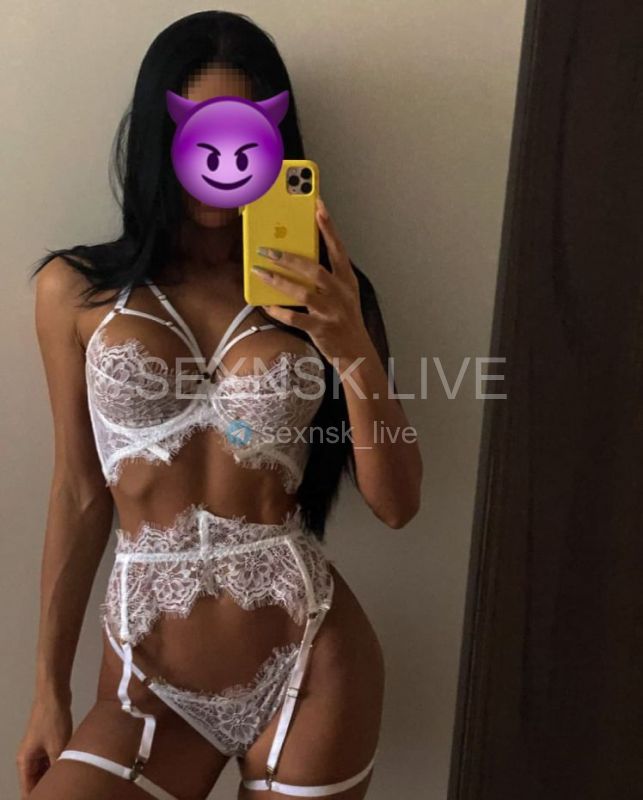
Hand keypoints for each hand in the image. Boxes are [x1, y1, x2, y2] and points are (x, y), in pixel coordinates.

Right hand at [16, 695, 71, 797]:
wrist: (54, 694)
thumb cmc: (52, 719)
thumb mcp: (58, 747)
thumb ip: (58, 768)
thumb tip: (64, 783)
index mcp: (25, 762)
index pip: (28, 791)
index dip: (41, 797)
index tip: (56, 798)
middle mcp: (29, 758)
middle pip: (37, 782)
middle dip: (50, 788)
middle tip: (66, 793)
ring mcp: (38, 750)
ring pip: (46, 771)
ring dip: (57, 775)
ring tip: (71, 783)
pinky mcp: (48, 742)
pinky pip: (53, 759)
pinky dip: (60, 764)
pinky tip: (73, 768)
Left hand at [252, 196, 372, 364]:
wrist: (356, 352)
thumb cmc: (344, 318)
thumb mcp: (343, 293)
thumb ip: (326, 275)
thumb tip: (298, 256)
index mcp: (346, 280)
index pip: (338, 248)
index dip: (328, 226)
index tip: (317, 205)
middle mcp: (340, 293)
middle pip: (315, 270)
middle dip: (290, 258)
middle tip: (267, 249)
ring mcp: (331, 312)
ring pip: (302, 293)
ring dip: (278, 281)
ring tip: (259, 271)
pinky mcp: (321, 329)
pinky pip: (295, 318)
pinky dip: (279, 311)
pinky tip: (266, 304)